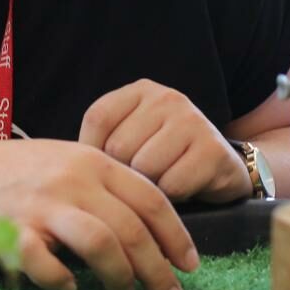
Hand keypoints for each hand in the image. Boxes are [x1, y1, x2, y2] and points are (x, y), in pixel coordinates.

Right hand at [0, 139, 198, 289]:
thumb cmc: (4, 172)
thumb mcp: (59, 161)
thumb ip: (98, 183)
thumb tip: (141, 222)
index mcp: (89, 159)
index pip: (150, 197)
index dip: (176, 233)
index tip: (189, 262)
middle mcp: (71, 178)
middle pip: (133, 227)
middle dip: (158, 267)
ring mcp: (42, 203)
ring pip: (102, 244)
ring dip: (121, 276)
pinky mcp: (12, 229)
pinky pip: (48, 263)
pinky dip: (63, 280)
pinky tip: (68, 286)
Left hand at [79, 79, 249, 202]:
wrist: (222, 170)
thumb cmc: (165, 159)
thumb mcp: (133, 138)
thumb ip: (103, 143)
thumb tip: (66, 167)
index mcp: (141, 90)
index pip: (98, 118)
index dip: (94, 152)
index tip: (106, 169)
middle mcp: (167, 98)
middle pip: (118, 148)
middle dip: (124, 174)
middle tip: (141, 180)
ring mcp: (193, 120)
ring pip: (144, 169)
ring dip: (149, 188)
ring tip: (162, 182)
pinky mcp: (212, 149)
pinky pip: (171, 186)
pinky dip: (172, 198)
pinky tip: (183, 189)